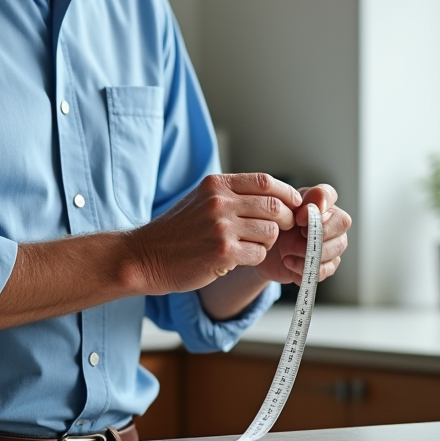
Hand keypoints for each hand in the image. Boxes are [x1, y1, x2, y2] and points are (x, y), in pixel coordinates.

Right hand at [125, 173, 300, 294]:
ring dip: (267, 242)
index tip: (294, 205)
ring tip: (249, 245)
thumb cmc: (177, 230)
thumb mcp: (201, 199)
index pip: (266, 181)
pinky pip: (258, 254)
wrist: (145, 256)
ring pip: (270, 232)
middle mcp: (219, 202)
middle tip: (279, 229)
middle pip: (274, 206)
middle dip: (285, 219)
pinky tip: (238, 258)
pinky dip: (255, 258)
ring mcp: (221, 227)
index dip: (286, 194)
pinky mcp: (222, 253)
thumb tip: (274, 196)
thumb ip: (232, 194)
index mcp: (216, 184)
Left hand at [254, 183, 350, 283]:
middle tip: (298, 235)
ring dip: (308, 252)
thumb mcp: (282, 209)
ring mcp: (333, 245)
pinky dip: (303, 268)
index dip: (317, 205)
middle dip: (317, 232)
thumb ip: (299, 204)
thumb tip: (316, 208)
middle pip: (341, 224)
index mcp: (319, 202)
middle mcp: (332, 222)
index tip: (299, 218)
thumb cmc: (276, 225)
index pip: (329, 194)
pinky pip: (324, 270)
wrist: (265, 249)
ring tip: (287, 252)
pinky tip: (288, 262)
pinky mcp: (326, 266)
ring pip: (336, 248)